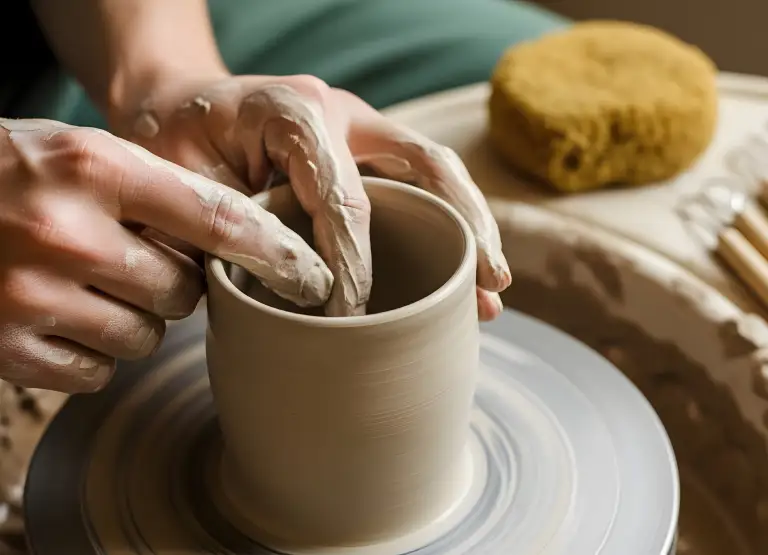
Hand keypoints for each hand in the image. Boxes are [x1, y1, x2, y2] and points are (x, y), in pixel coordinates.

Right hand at [0, 119, 330, 392]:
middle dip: (172, 283)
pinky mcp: (8, 349)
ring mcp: (31, 297)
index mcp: (93, 169)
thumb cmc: (14, 171)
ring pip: (145, 336)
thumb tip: (243, 242)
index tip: (311, 276)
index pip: (216, 217)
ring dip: (132, 317)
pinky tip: (62, 314)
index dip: (273, 251)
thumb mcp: (85, 153)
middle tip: (134, 259)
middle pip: (182, 291)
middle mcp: (65, 233)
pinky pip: (99, 371)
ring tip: (88, 282)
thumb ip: (160, 191)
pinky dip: (93, 350)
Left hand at [116, 74, 510, 319]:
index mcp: (295, 111)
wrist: (174, 105)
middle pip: (425, 168)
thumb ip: (234, 237)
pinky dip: (444, 227)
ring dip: (470, 230)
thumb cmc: (173, 146)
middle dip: (464, 232)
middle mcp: (341, 112)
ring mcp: (360, 127)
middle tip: (491, 290)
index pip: (346, 202)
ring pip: (435, 173)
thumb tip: (296, 301)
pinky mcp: (365, 150)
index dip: (357, 269)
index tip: (351, 320)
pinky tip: (462, 273)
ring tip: (494, 291)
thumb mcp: (184, 191)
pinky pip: (417, 184)